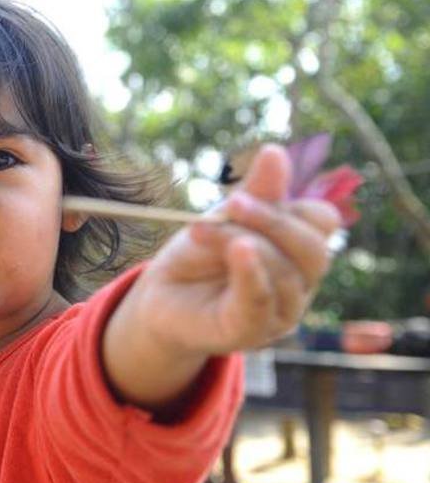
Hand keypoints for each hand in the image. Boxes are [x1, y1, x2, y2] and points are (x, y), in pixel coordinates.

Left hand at [141, 143, 341, 354]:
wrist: (161, 297)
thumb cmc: (200, 256)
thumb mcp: (226, 218)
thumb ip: (255, 192)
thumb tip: (276, 151)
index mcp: (298, 252)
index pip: (321, 222)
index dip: (291, 204)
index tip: (244, 192)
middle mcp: (299, 285)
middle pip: (313, 250)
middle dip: (272, 221)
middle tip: (232, 204)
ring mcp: (279, 313)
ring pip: (283, 273)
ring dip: (239, 241)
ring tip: (199, 228)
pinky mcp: (250, 332)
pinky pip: (261, 302)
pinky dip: (252, 273)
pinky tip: (240, 251)